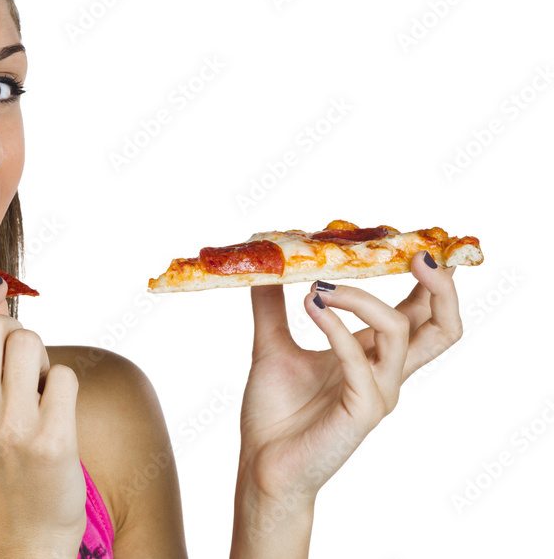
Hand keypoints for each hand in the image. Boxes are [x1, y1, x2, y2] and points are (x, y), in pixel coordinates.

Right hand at [0, 276, 86, 556]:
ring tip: (37, 390)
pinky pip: (63, 374)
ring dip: (39, 357)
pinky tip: (55, 412)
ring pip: (28, 341)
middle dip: (13, 330)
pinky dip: (64, 384)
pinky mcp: (52, 441)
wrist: (23, 536)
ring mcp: (11, 429)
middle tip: (21, 362)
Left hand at [237, 252, 461, 510]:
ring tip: (319, 285)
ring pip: (401, 331)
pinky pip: (361, 359)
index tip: (408, 239)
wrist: (261, 463)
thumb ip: (270, 304)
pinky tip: (311, 307)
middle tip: (417, 252)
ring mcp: (379, 392)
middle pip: (443, 326)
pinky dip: (336, 325)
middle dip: (441, 286)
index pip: (419, 310)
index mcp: (373, 355)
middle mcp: (386, 371)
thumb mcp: (271, 344)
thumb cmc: (275, 412)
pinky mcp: (362, 410)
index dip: (426, 277)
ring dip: (361, 297)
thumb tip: (262, 260)